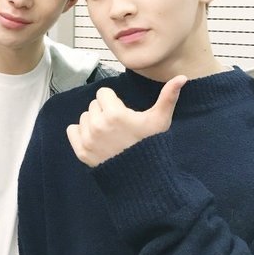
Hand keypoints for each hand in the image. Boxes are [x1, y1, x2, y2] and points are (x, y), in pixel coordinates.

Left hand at [67, 75, 186, 166]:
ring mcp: (88, 139)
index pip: (103, 93)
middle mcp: (98, 124)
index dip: (113, 101)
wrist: (142, 177)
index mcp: (114, 113)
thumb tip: (182, 77)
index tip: (122, 113)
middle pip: (93, 105)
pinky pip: (71, 130)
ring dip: (93, 122)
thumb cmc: (151, 144)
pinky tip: (96, 139)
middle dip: (104, 111)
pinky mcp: (81, 151)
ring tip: (108, 134)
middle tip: (117, 125)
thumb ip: (168, 97)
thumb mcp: (160, 120)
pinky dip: (80, 133)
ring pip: (84, 117)